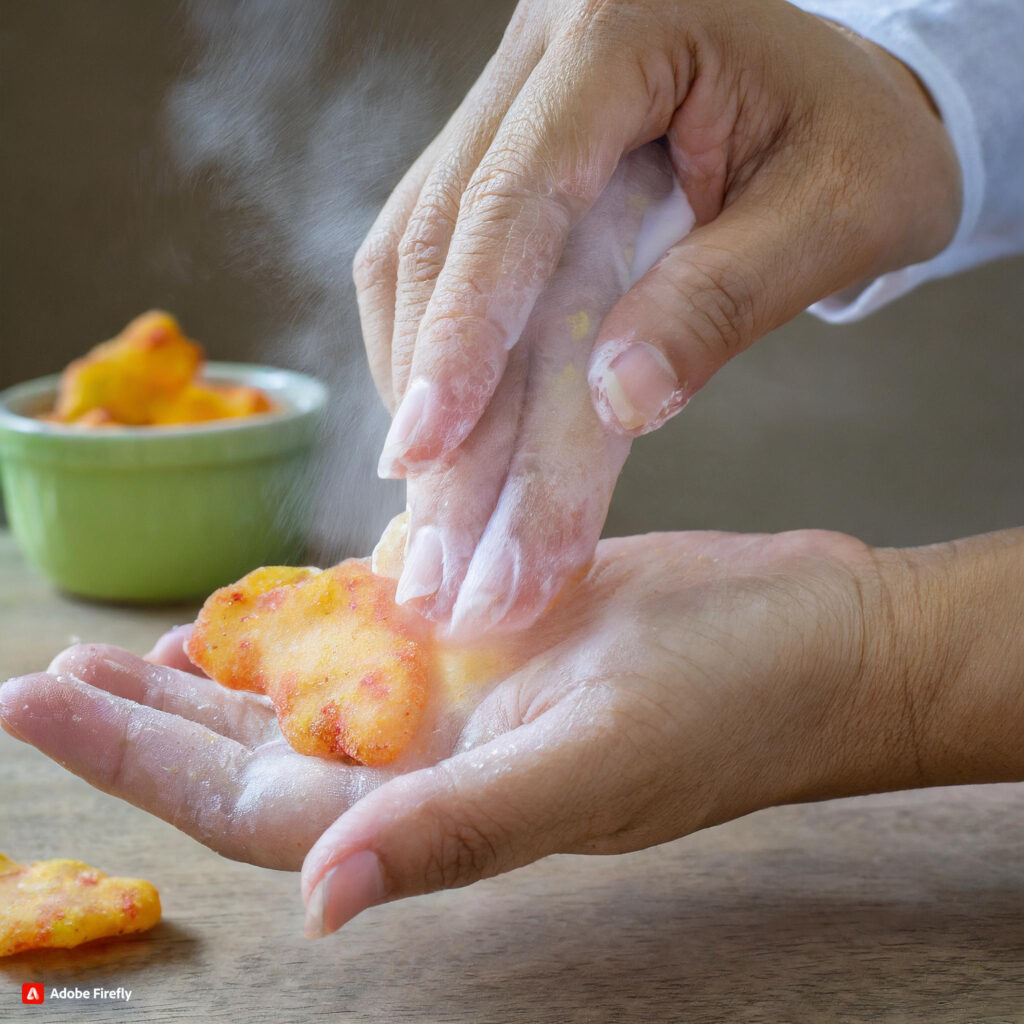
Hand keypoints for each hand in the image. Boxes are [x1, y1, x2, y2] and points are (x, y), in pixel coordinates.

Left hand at [8, 529, 1018, 938]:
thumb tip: (321, 905)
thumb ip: (462, 829)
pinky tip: (263, 602)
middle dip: (150, 720)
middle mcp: (438, 754)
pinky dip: (314, 616)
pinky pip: (380, 628)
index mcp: (444, 801)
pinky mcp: (496, 627)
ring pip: (311, 691)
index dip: (145, 767)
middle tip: (50, 673)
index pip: (259, 803)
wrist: (812, 632)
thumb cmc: (730, 697)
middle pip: (262, 749)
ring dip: (219, 672)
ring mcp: (464, 690)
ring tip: (126, 647)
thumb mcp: (597, 760)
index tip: (43, 708)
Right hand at [358, 0, 959, 634]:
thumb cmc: (863, 144)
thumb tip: (619, 399)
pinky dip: (434, 345)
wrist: (852, 102)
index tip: (429, 449)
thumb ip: (722, 302)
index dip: (463, 334)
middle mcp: (545, 50)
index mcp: (627, 27)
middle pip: (446, 234)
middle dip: (431, 387)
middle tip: (425, 517)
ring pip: (418, 245)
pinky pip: (437, 248)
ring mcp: (514, 95)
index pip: (515, 199)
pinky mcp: (503, 149)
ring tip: (426, 491)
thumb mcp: (834, 216)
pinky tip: (444, 424)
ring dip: (417, 374)